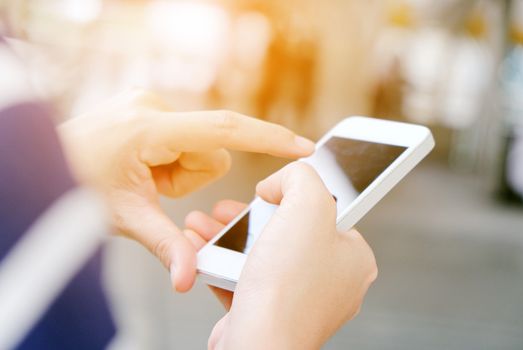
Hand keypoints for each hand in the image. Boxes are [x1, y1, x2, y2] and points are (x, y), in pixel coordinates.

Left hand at [58, 89, 314, 291]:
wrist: (41, 165)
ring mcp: (150, 104)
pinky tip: (143, 165)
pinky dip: (171, 159)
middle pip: (210, 151)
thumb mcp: (125, 218)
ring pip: (198, 146)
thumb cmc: (75, 185)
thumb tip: (190, 279)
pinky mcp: (149, 107)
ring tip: (146, 176)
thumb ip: (167, 245)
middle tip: (155, 187)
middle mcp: (154, 107)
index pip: (226, 130)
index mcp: (150, 130)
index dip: (269, 138)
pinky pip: (182, 137)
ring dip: (180, 170)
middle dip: (189, 178)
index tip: (303, 147)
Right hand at [185, 162, 377, 349]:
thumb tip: (280, 183)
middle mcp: (329, 280)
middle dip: (247, 216)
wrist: (258, 345)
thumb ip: (301, 176)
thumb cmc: (288, 288)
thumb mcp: (308, 204)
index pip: (326, 212)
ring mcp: (298, 299)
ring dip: (227, 236)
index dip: (293, 196)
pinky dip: (219, 263)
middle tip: (228, 207)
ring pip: (259, 254)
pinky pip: (242, 278)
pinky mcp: (268, 312)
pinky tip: (201, 249)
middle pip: (285, 231)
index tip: (269, 192)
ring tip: (204, 223)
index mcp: (352, 257)